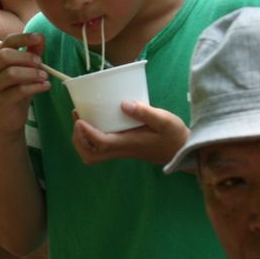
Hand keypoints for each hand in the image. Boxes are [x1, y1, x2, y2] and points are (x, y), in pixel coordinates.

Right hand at [0, 33, 49, 134]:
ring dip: (32, 73)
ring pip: (12, 73)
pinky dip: (35, 87)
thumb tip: (40, 37)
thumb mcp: (26, 69)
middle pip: (6, 56)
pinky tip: (45, 86)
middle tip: (41, 63)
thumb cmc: (17, 90)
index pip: (7, 41)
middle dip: (27, 57)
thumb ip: (32, 53)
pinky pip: (19, 90)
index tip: (39, 37)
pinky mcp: (0, 100)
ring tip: (45, 77)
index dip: (24, 38)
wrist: (9, 118)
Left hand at [71, 102, 189, 165]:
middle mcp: (121, 150)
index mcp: (129, 144)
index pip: (102, 143)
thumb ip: (145, 112)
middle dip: (79, 140)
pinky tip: (92, 122)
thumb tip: (124, 103)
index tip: (79, 119)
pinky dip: (89, 139)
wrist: (181, 151)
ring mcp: (120, 151)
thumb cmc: (173, 134)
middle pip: (91, 155)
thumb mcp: (164, 119)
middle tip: (78, 119)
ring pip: (93, 155)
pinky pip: (99, 149)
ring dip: (82, 140)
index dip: (87, 133)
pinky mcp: (122, 148)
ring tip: (80, 120)